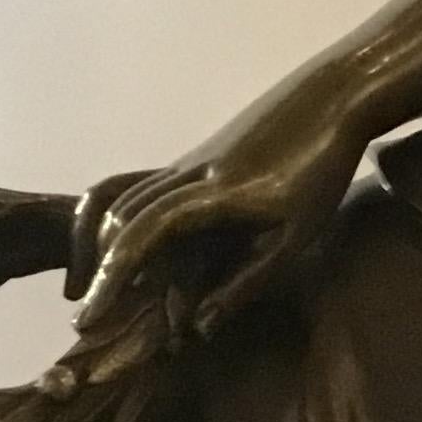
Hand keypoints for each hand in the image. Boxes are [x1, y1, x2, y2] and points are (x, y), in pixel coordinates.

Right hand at [71, 80, 363, 344]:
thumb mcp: (296, 235)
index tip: (89, 319)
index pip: (143, 237)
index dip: (111, 280)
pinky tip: (135, 253)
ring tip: (106, 292)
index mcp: (215, 193)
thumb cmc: (322, 167)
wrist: (332, 94)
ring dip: (107, 246)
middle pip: (120, 218)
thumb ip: (247, 281)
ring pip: (124, 199)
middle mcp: (188, 172)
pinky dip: (124, 222)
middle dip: (99, 270)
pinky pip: (142, 188)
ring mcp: (188, 160)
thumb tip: (201, 326)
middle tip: (88, 318)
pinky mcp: (194, 156)